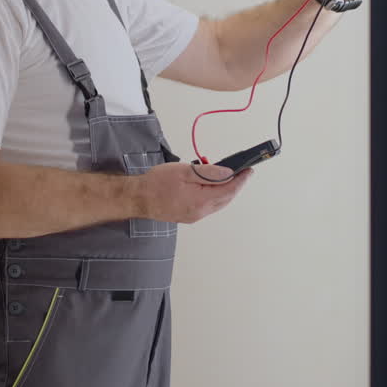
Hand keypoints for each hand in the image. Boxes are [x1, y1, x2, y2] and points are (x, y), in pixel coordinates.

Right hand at [133, 161, 253, 223]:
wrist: (137, 198)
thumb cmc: (156, 183)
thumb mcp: (184, 171)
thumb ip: (208, 173)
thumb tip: (228, 173)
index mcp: (201, 201)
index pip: (229, 190)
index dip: (241, 179)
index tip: (249, 170)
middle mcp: (200, 212)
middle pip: (226, 198)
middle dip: (236, 185)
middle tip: (243, 171)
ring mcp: (195, 216)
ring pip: (218, 203)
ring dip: (225, 190)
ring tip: (228, 175)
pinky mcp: (189, 215)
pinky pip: (209, 205)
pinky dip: (215, 195)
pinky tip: (212, 186)